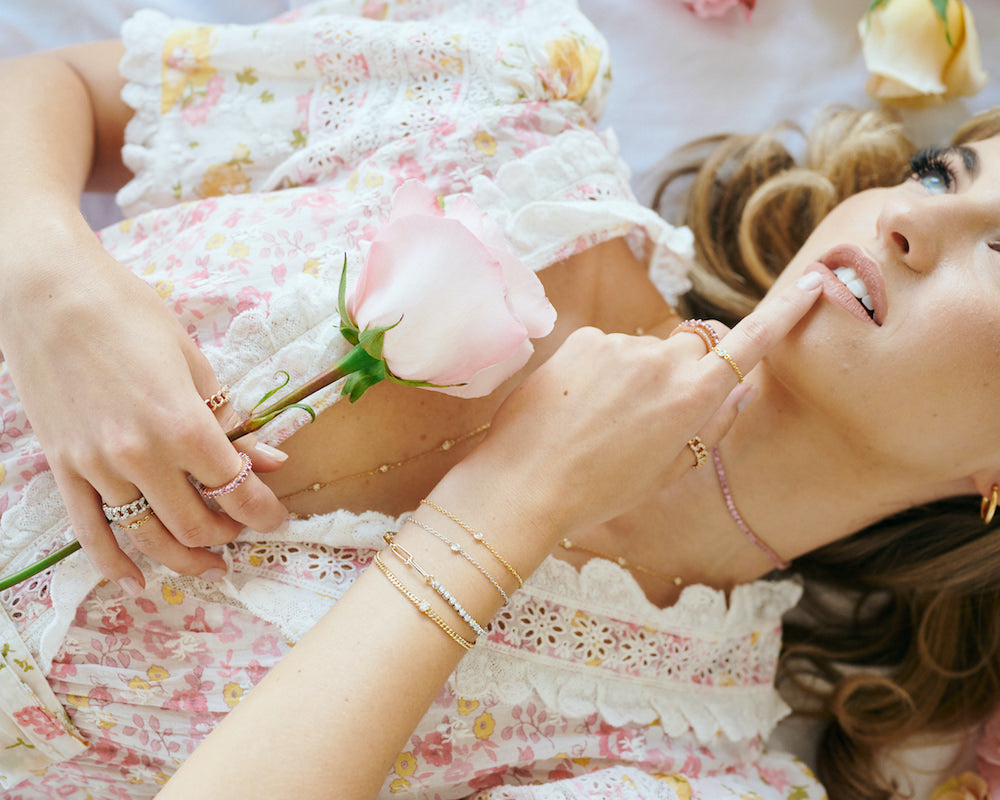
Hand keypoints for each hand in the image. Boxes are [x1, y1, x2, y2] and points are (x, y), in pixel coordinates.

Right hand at [1, 236, 287, 593]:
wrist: (48, 294)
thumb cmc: (129, 315)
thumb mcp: (193, 361)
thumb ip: (230, 420)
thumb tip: (271, 460)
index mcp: (183, 424)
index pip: (236, 489)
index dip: (263, 513)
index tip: (277, 519)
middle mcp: (140, 456)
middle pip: (195, 524)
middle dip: (228, 535)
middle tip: (243, 529)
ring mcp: (96, 467)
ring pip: (146, 537)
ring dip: (183, 559)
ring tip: (209, 565)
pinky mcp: (63, 468)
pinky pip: (89, 532)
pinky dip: (114, 563)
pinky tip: (137, 581)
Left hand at [469, 276, 822, 538]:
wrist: (527, 484)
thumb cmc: (601, 490)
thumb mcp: (669, 469)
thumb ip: (711, 425)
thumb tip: (738, 390)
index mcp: (694, 397)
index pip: (752, 343)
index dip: (784, 313)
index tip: (810, 287)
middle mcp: (664, 361)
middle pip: (693, 345)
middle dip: (686, 366)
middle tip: (653, 410)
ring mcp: (621, 345)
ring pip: (643, 350)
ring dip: (635, 373)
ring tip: (600, 419)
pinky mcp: (583, 339)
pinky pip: (605, 347)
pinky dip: (599, 369)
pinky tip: (577, 403)